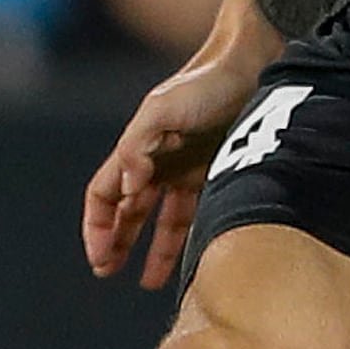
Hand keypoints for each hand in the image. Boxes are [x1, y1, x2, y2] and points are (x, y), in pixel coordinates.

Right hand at [83, 34, 262, 289]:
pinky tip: (189, 262)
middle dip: (115, 242)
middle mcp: (156, 162)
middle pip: (126, 211)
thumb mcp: (162, 109)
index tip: (100, 257)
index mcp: (136, 149)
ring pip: (159, 219)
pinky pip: (195, 214)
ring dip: (151, 249)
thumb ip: (138, 146)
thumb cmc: (204, 84)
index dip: (96, 226)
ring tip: (148, 282)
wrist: (253, 66)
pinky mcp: (216, 175)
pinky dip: (188, 239)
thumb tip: (125, 188)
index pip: (103, 195)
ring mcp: (185, 169)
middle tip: (109, 272)